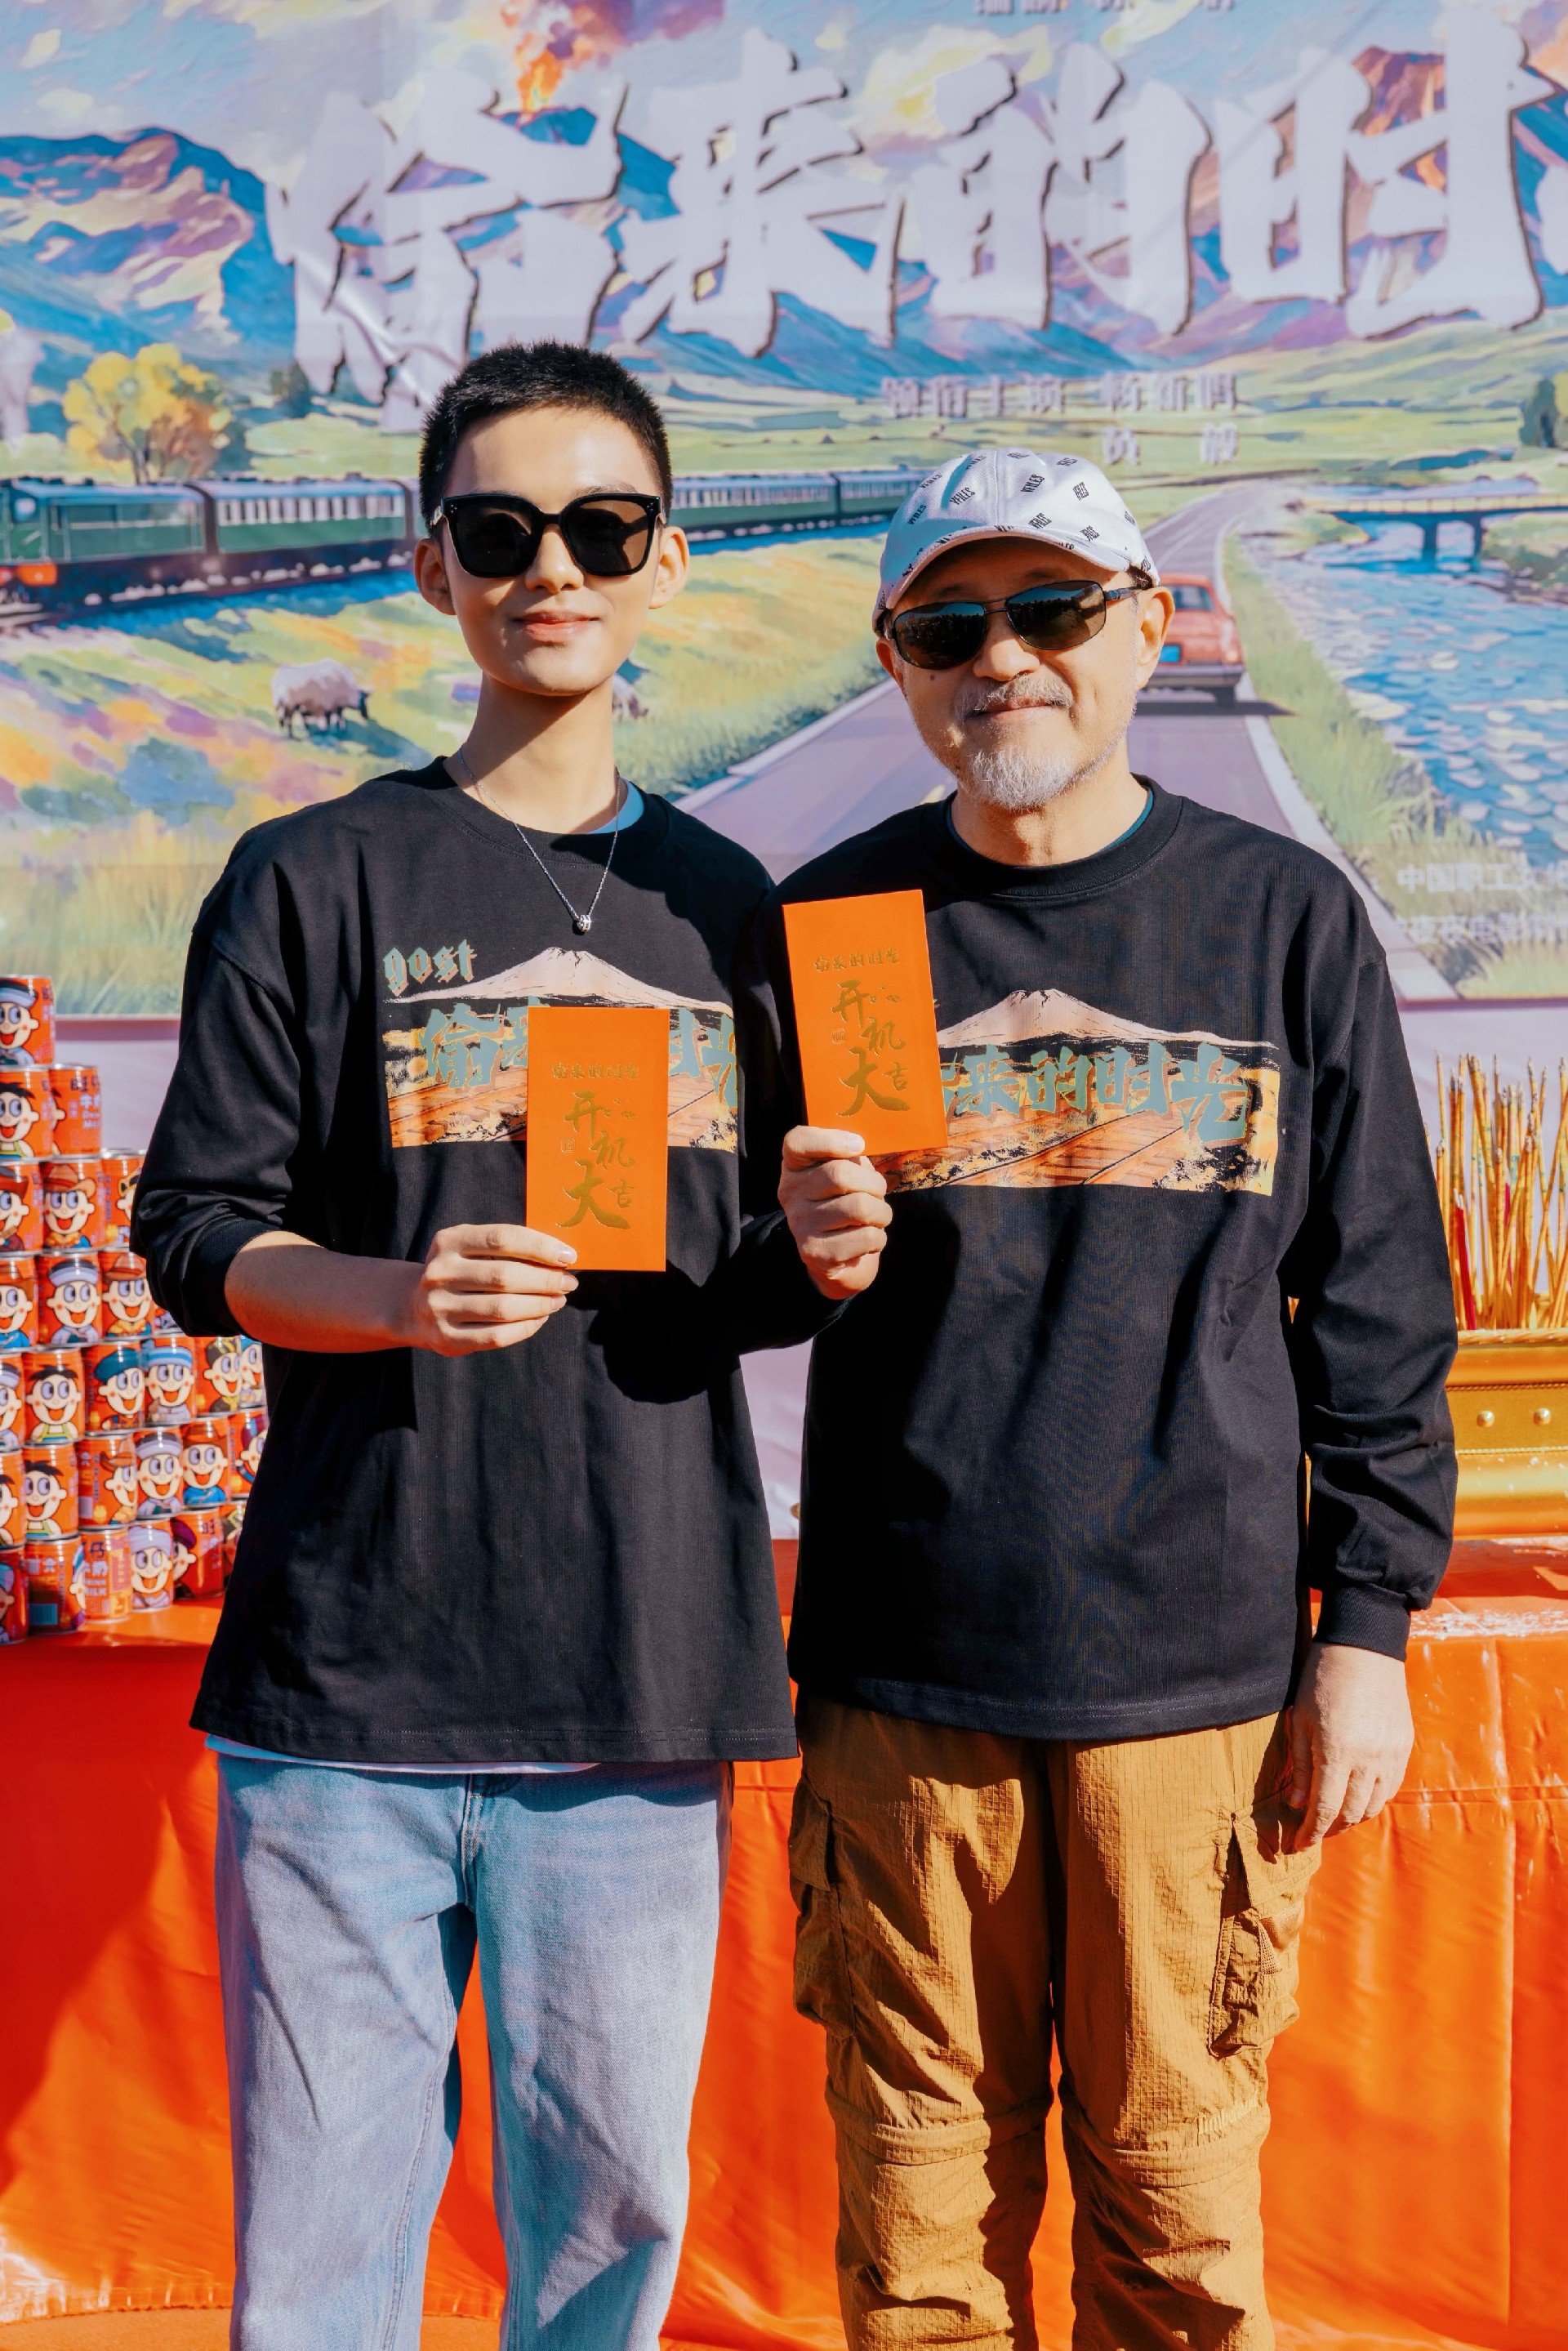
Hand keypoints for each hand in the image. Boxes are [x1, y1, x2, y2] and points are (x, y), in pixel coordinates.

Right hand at [395, 1223, 577, 1354]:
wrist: (412, 1307)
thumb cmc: (461, 1272)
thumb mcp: (472, 1249)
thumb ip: (509, 1247)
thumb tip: (560, 1256)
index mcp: (450, 1241)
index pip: (503, 1239)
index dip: (541, 1247)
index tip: (568, 1256)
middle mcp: (440, 1272)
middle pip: (505, 1276)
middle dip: (545, 1279)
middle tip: (569, 1282)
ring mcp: (439, 1307)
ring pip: (503, 1309)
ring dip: (540, 1305)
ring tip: (558, 1300)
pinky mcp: (446, 1338)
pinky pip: (496, 1336)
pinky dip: (526, 1328)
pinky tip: (540, 1318)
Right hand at [778, 1126, 891, 1300]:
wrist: (837, 1256)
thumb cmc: (846, 1203)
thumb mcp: (846, 1173)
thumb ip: (852, 1158)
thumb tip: (862, 1149)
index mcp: (795, 1167)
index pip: (797, 1142)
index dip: (830, 1139)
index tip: (859, 1146)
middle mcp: (790, 1193)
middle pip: (840, 1174)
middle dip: (875, 1184)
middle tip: (878, 1193)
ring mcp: (800, 1224)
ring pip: (860, 1207)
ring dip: (882, 1213)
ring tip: (877, 1217)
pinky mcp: (815, 1253)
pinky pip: (866, 1237)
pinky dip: (879, 1238)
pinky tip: (867, 1239)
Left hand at [1284, 1642, 1413, 1851]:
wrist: (1365, 1647)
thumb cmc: (1322, 1678)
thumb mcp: (1300, 1719)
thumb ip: (1301, 1765)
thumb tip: (1298, 1805)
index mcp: (1336, 1752)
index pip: (1324, 1808)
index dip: (1311, 1832)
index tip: (1299, 1844)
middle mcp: (1368, 1759)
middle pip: (1351, 1812)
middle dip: (1330, 1827)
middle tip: (1314, 1830)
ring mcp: (1391, 1754)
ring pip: (1375, 1805)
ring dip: (1354, 1816)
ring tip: (1336, 1814)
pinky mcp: (1405, 1746)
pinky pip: (1392, 1786)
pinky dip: (1375, 1798)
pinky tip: (1360, 1794)